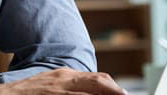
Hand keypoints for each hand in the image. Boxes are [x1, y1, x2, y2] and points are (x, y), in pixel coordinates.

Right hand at [0, 68, 126, 94]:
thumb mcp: (49, 87)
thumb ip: (68, 88)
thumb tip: (88, 90)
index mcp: (65, 75)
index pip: (99, 79)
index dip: (115, 88)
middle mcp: (64, 79)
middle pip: (100, 82)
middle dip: (117, 91)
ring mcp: (58, 90)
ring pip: (91, 90)